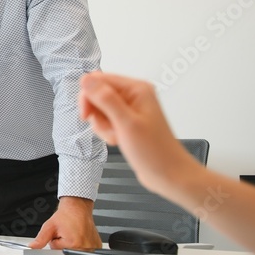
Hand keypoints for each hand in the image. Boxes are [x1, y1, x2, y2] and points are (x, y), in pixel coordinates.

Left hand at [29, 197, 100, 248]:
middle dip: (63, 244)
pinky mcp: (96, 246)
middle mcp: (85, 247)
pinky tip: (79, 236)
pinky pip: (84, 251)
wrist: (77, 208)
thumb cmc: (66, 215)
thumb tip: (32, 247)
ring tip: (73, 234)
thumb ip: (40, 239)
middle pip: (66, 252)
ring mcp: (92, 247)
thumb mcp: (49, 226)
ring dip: (71, 245)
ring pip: (74, 252)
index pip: (57, 251)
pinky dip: (80, 245)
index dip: (55, 242)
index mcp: (73, 244)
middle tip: (66, 233)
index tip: (59, 234)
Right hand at [79, 71, 194, 193]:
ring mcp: (130, 109)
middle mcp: (133, 96)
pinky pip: (105, 120)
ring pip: (99, 109)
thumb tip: (87, 80)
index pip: (99, 80)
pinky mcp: (126, 121)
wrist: (168, 174)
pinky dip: (106, 131)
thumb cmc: (155, 152)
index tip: (87, 114)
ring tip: (115, 136)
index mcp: (137, 89)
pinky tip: (117, 139)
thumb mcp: (126, 124)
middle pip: (97, 94)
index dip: (88, 96)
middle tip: (106, 127)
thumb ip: (105, 100)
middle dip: (96, 113)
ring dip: (101, 125)